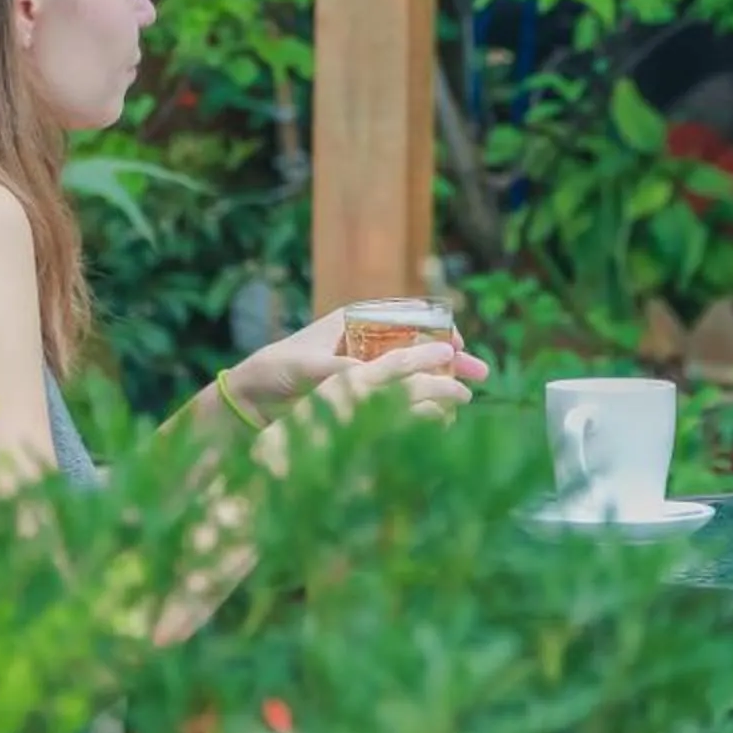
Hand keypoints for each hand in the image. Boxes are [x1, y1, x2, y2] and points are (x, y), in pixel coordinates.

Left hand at [223, 305, 491, 422]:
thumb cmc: (276, 370)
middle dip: (451, 357)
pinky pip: (398, 391)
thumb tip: (375, 376)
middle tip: (481, 373)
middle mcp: (364, 339)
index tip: (458, 345)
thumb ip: (342, 370)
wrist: (252, 397)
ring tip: (469, 397)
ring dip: (441, 381)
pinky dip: (419, 400)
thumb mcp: (310, 367)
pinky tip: (438, 416)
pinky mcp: (361, 390)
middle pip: (418, 343)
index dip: (437, 329)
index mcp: (354, 321)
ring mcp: (365, 365)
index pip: (408, 316)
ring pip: (413, 369)